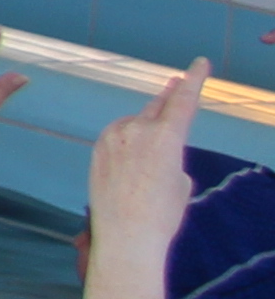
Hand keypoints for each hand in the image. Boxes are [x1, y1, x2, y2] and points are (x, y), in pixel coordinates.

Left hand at [91, 60, 204, 263]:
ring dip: (145, 126)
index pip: (183, 101)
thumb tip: (158, 154)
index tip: (199, 62)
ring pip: (135, 123)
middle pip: (158, 106)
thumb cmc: (162, 214)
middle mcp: (138, 131)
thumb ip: (171, 158)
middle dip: (169, 95)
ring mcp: (114, 138)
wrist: (126, 236)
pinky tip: (131, 157)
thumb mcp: (180, 184)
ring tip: (153, 144)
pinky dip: (127, 138)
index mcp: (167, 138)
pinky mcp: (98, 148)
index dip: (193, 80)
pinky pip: (118, 136)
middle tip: (176, 82)